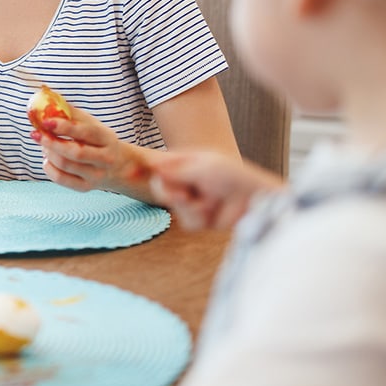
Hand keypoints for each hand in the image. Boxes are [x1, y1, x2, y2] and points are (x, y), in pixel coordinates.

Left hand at [31, 107, 147, 194]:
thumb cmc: (97, 140)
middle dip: (51, 142)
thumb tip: (48, 100)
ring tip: (44, 145)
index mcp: (107, 138)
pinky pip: (61, 179)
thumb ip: (71, 113)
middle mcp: (105, 159)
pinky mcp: (86, 187)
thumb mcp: (91, 124)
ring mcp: (96, 176)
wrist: (118, 166)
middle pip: (75, 152)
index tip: (45, 121)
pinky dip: (48, 167)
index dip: (64, 126)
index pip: (85, 132)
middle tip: (36, 134)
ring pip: (65, 165)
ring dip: (48, 153)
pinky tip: (47, 159)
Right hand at [147, 151, 282, 229]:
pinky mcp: (201, 218)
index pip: (157, 164)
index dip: (142, 169)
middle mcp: (187, 180)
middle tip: (182, 193)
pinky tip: (212, 211)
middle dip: (168, 191)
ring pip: (172, 207)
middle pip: (160, 187)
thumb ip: (174, 170)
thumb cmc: (232, 176)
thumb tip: (152, 168)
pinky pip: (187, 222)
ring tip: (206, 201)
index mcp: (186, 163)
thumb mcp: (201, 167)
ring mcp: (193, 199)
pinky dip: (198, 216)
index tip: (128, 174)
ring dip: (187, 205)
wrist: (256, 200)